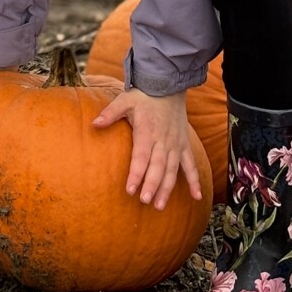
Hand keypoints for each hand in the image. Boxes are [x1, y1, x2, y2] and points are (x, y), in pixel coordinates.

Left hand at [92, 88, 201, 208]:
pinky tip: (197, 197)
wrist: (167, 86)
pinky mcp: (184, 145)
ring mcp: (175, 144)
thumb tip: (94, 124)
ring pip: (172, 170)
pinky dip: (195, 181)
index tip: (130, 189)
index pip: (141, 157)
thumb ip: (110, 113)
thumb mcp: (124, 100)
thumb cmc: (143, 96)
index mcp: (147, 131)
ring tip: (159, 206)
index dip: (136, 173)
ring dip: (167, 188)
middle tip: (145, 201)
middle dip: (151, 185)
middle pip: (157, 167)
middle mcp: (163, 140)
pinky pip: (190, 165)